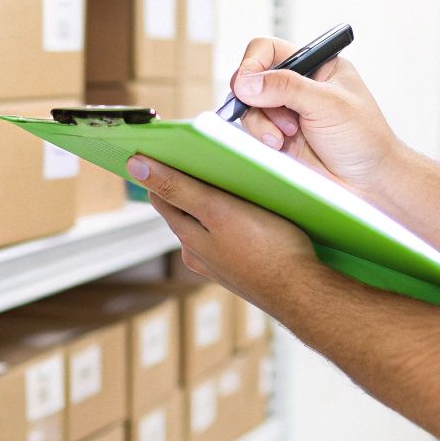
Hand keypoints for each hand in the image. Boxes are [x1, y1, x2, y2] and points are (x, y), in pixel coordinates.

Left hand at [127, 154, 321, 310]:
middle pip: (186, 209)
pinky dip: (236, 221)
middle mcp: (198, 253)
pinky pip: (232, 237)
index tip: (170, 148)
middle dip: (191, 184)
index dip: (162, 170)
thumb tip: (136, 167)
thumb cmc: (267, 249)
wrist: (303, 292)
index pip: (162, 195)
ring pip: (210, 223)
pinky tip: (255, 213)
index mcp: (187, 237)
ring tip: (235, 182)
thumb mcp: (218, 209)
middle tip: (208, 158)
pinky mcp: (244, 269)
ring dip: (216, 203)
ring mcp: (221, 263)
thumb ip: (178, 188)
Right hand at [233, 38, 398, 201]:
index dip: (254, 62)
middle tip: (261, 107)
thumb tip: (247, 83)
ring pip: (249, 106)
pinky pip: (253, 130)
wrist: (369, 183)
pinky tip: (280, 145)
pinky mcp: (278, 137)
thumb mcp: (329, 104)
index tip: (248, 82)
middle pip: (252, 78)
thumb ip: (288, 88)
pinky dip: (261, 136)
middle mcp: (297, 86)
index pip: (270, 51)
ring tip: (284, 136)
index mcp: (315, 66)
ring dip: (261, 121)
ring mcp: (285, 113)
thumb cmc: (365, 139)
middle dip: (254, 96)